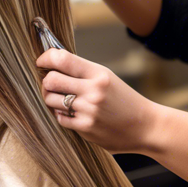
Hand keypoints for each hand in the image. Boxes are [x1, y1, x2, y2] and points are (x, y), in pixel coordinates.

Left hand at [37, 48, 163, 154]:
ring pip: (51, 100)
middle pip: (50, 80)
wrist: (146, 126)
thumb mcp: (108, 78)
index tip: (41, 62)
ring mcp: (88, 110)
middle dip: (46, 82)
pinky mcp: (85, 128)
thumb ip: (83, 72)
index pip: (62, 58)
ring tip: (63, 101)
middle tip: (51, 85)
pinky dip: (63, 115)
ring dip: (52, 99)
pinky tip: (74, 114)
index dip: (45, 58)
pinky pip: (60, 118)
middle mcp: (93, 90)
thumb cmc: (125, 101)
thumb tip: (52, 64)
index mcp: (99, 73)